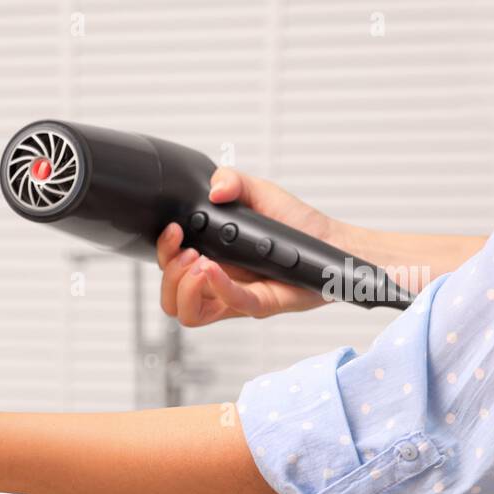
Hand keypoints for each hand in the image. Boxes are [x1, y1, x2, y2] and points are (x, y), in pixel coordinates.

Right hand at [157, 168, 343, 325]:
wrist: (330, 241)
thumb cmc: (295, 224)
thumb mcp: (258, 191)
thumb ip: (232, 180)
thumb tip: (214, 189)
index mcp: (210, 258)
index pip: (169, 268)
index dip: (163, 252)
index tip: (174, 230)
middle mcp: (217, 282)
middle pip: (170, 298)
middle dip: (170, 273)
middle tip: (189, 251)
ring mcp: (235, 298)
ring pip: (188, 313)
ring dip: (185, 288)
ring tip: (201, 263)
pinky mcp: (258, 305)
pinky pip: (229, 305)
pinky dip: (218, 286)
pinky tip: (215, 268)